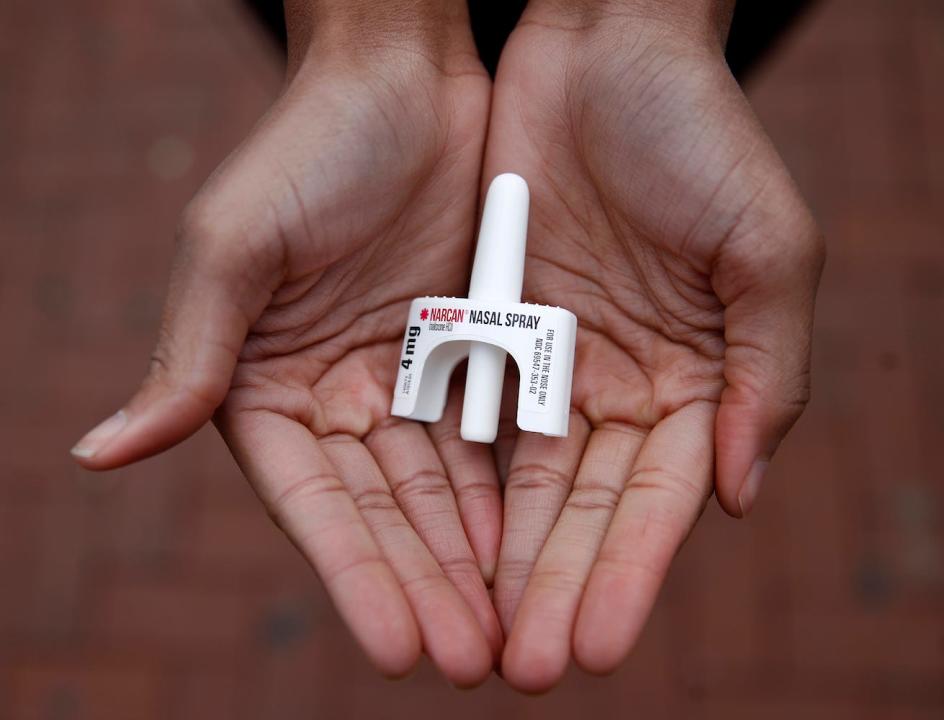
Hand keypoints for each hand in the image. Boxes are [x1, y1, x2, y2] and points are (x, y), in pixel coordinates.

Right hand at [71, 4, 503, 685]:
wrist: (404, 77)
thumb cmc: (308, 147)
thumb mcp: (237, 246)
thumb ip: (190, 356)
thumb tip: (97, 455)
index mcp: (266, 386)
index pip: (314, 503)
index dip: (354, 575)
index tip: (399, 646)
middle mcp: (335, 395)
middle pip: (383, 512)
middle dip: (425, 587)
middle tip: (472, 663)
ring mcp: (405, 377)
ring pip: (441, 488)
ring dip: (471, 560)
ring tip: (507, 632)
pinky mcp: (466, 350)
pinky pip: (488, 435)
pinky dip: (505, 492)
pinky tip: (529, 547)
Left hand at [483, 1, 823, 690]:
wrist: (604, 46)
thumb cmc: (701, 134)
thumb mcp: (768, 251)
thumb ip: (768, 376)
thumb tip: (739, 499)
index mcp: (695, 377)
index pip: (656, 499)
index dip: (628, 572)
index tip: (596, 644)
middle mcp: (618, 382)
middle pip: (581, 507)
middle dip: (555, 587)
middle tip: (527, 671)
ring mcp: (548, 359)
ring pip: (518, 479)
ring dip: (499, 558)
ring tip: (474, 639)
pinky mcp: (485, 325)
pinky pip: (464, 416)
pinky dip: (454, 480)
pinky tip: (438, 547)